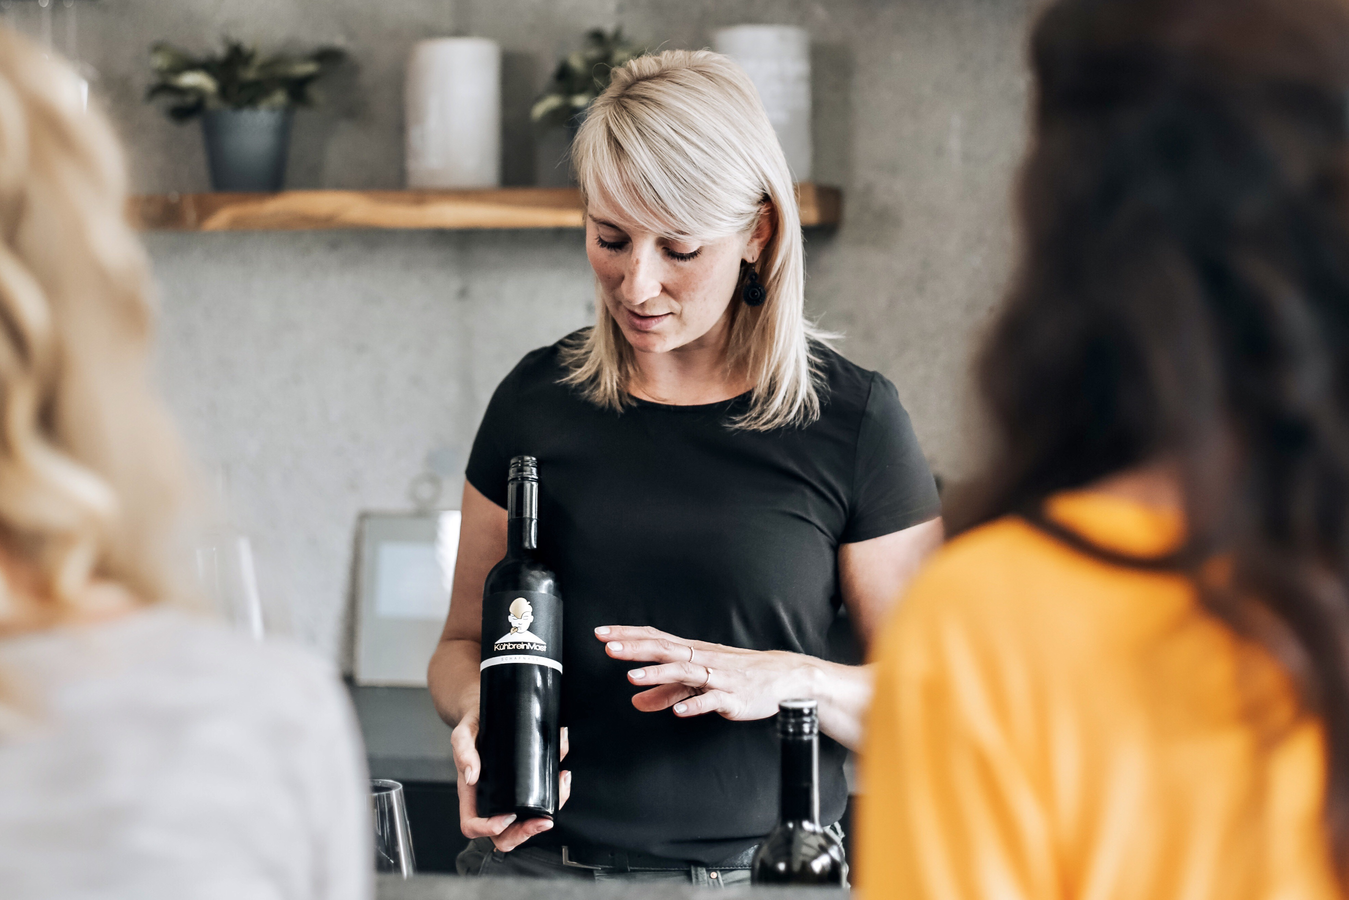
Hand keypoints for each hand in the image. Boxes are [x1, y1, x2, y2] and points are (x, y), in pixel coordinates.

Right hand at [451, 711, 570, 851]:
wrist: (486, 712)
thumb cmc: (473, 727)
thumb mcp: (464, 734)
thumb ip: (463, 751)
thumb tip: (471, 775)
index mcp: (472, 793)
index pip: (473, 825)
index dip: (489, 829)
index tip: (508, 816)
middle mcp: (491, 798)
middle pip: (503, 835)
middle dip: (525, 833)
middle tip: (543, 821)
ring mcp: (509, 795)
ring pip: (526, 821)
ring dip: (547, 812)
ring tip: (560, 790)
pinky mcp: (526, 785)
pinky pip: (540, 799)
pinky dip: (556, 792)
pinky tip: (562, 777)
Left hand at [595, 625, 817, 720]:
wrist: (785, 678)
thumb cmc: (739, 675)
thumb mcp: (698, 683)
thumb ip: (666, 692)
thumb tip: (636, 700)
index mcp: (693, 652)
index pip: (655, 638)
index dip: (628, 635)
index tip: (602, 634)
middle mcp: (703, 659)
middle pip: (665, 650)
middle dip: (635, 649)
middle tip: (609, 648)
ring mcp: (718, 677)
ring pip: (685, 672)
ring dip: (659, 674)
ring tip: (634, 678)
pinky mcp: (733, 697)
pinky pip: (712, 700)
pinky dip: (696, 705)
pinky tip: (679, 712)